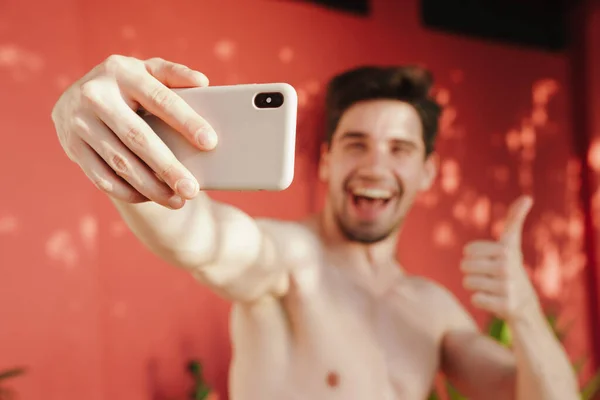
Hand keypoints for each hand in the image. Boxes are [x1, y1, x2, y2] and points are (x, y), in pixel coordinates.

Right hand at [51, 55, 217, 208]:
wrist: (80, 97)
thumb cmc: (129, 85)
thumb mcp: (148, 71)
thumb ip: (174, 74)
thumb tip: (202, 82)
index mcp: (121, 71)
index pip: (159, 98)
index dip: (186, 121)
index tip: (210, 142)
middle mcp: (95, 95)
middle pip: (138, 137)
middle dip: (168, 167)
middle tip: (193, 189)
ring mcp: (78, 122)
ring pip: (120, 162)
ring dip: (151, 187)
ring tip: (177, 200)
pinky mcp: (71, 147)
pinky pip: (102, 177)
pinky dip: (128, 192)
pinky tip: (151, 198)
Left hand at [460, 195, 540, 321]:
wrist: (525, 305)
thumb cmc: (511, 269)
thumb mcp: (511, 244)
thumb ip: (514, 220)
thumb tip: (527, 197)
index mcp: (507, 250)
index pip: (468, 251)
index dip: (473, 257)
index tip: (490, 260)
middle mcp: (509, 267)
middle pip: (465, 266)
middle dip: (473, 272)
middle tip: (489, 277)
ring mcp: (508, 287)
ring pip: (468, 282)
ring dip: (475, 287)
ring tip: (491, 288)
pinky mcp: (506, 306)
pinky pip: (475, 299)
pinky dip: (480, 301)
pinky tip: (494, 301)